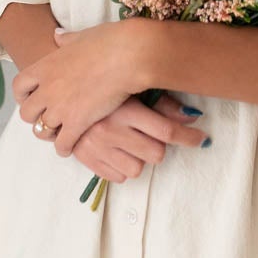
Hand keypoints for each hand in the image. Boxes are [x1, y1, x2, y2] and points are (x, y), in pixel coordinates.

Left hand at [11, 20, 151, 158]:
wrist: (127, 56)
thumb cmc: (108, 42)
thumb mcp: (81, 36)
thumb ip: (66, 39)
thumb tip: (57, 36)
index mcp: (45, 66)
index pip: (19, 86)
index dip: (22, 96)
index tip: (30, 99)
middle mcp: (47, 89)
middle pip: (26, 113)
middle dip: (35, 117)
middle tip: (47, 118)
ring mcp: (60, 107)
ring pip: (41, 130)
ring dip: (49, 134)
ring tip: (59, 135)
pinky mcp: (77, 123)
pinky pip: (62, 144)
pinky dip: (64, 148)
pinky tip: (71, 147)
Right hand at [13, 84, 207, 182]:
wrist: (56, 86)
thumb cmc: (100, 80)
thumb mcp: (130, 85)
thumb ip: (162, 102)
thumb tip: (193, 115)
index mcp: (123, 108)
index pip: (167, 131)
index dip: (190, 137)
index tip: (201, 139)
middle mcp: (111, 129)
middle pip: (156, 153)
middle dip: (162, 148)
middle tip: (157, 138)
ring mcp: (97, 146)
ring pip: (137, 169)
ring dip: (140, 158)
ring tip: (133, 143)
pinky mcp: (86, 159)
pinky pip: (117, 176)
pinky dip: (122, 167)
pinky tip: (119, 151)